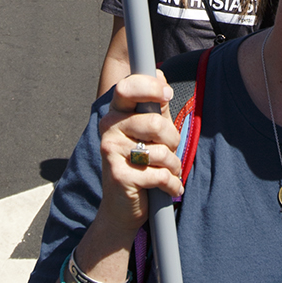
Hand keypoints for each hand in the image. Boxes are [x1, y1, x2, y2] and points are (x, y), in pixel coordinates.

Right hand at [96, 74, 182, 236]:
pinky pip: (160, 175)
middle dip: (173, 139)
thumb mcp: (149, 132)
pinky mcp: (120, 176)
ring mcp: (111, 152)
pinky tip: (170, 188)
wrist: (120, 209)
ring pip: (160, 151)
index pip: (126, 87)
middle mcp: (108, 129)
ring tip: (168, 171)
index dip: (150, 87)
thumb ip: (154, 106)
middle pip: (155, 122)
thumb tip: (158, 73)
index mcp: (115, 113)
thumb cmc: (140, 165)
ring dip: (173, 165)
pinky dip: (172, 184)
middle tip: (171, 150)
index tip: (167, 94)